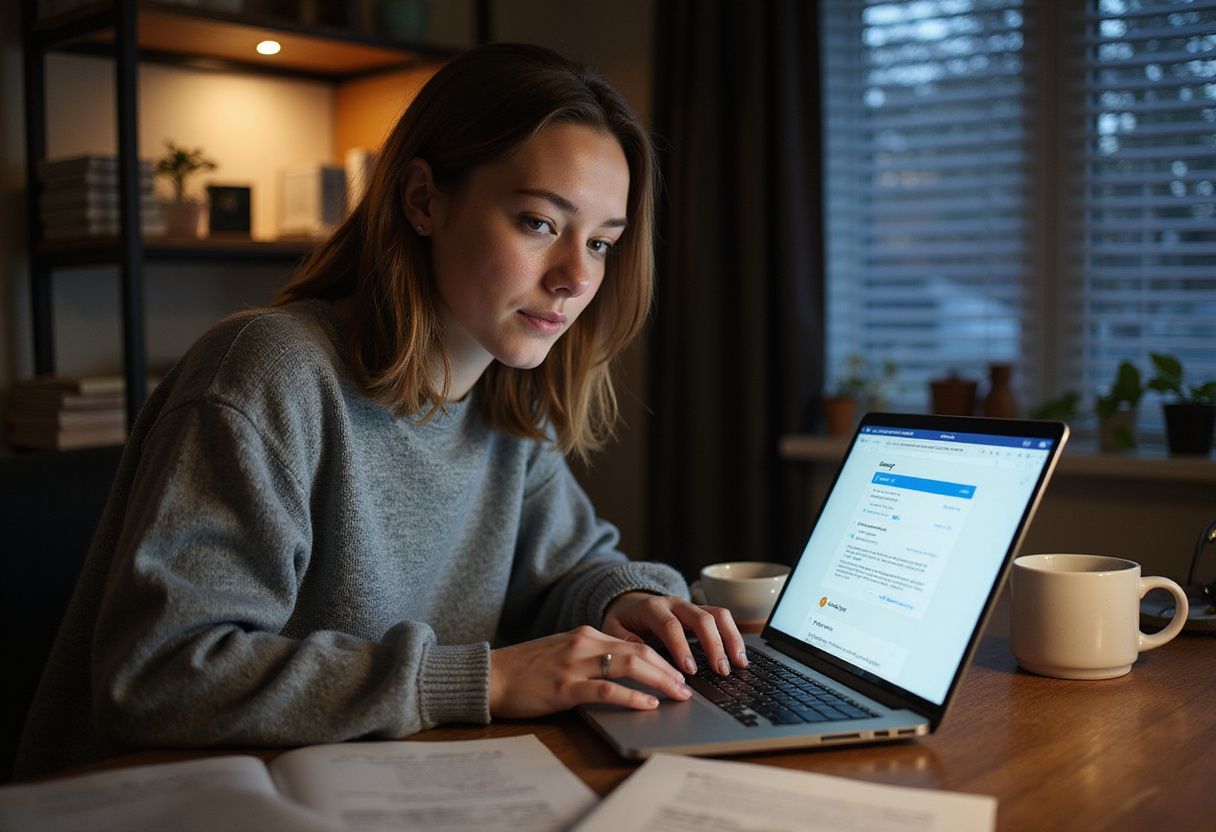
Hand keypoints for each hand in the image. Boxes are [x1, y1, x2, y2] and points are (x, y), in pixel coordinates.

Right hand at [488, 626, 692, 717]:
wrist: (491, 675)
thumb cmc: (525, 669)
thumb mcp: (562, 653)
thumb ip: (590, 657)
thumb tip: (622, 673)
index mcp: (585, 634)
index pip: (634, 643)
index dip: (661, 658)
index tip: (677, 673)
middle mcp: (584, 644)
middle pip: (639, 652)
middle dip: (668, 670)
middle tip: (686, 687)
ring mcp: (575, 664)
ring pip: (630, 665)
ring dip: (659, 681)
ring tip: (677, 695)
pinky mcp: (565, 687)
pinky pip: (607, 690)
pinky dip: (631, 697)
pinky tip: (647, 705)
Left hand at [602, 592, 747, 677]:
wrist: (628, 602)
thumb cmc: (622, 621)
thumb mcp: (613, 630)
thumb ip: (626, 642)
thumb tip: (643, 657)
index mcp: (651, 608)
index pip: (670, 625)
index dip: (681, 647)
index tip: (691, 670)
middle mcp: (675, 603)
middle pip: (701, 617)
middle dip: (713, 644)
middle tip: (721, 670)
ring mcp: (690, 606)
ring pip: (718, 614)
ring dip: (731, 638)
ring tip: (740, 664)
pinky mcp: (700, 612)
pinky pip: (722, 618)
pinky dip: (734, 635)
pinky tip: (740, 656)